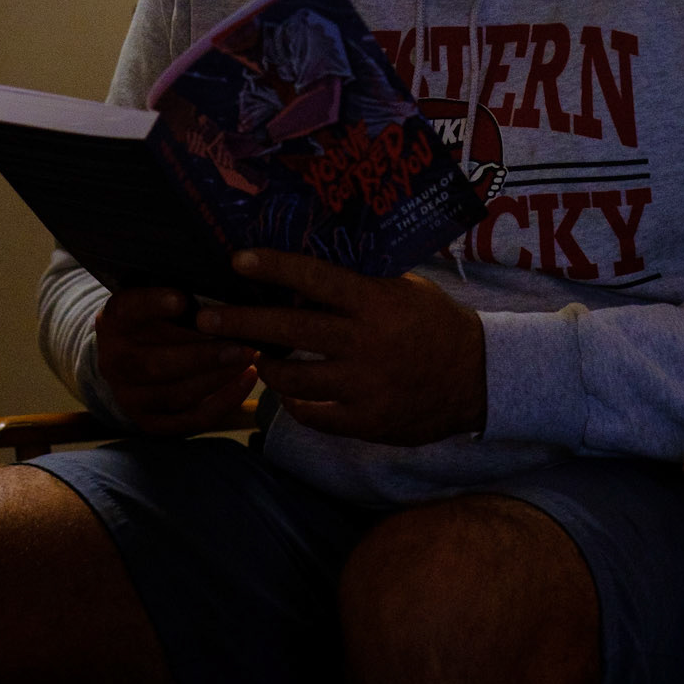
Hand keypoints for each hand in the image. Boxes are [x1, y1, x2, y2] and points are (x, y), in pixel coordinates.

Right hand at [94, 284, 258, 435]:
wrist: (129, 355)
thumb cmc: (156, 314)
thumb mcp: (155, 293)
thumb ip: (180, 289)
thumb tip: (225, 270)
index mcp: (114, 321)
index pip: (128, 311)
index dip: (153, 305)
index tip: (182, 298)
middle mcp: (115, 362)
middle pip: (154, 365)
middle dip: (201, 356)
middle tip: (240, 343)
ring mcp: (130, 396)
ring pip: (175, 395)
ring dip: (217, 378)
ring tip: (249, 358)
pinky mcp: (151, 422)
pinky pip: (190, 419)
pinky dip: (224, 402)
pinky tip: (248, 379)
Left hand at [195, 250, 485, 445]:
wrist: (480, 378)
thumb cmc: (437, 323)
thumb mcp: (405, 289)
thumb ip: (361, 283)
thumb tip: (308, 270)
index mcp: (375, 302)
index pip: (314, 278)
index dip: (273, 268)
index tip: (237, 261)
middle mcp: (364, 343)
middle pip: (289, 330)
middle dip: (241, 323)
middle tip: (204, 318)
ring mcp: (363, 386)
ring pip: (294, 378)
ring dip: (267, 366)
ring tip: (253, 355)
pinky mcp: (366, 422)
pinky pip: (314, 414)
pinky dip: (296, 402)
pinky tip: (289, 391)